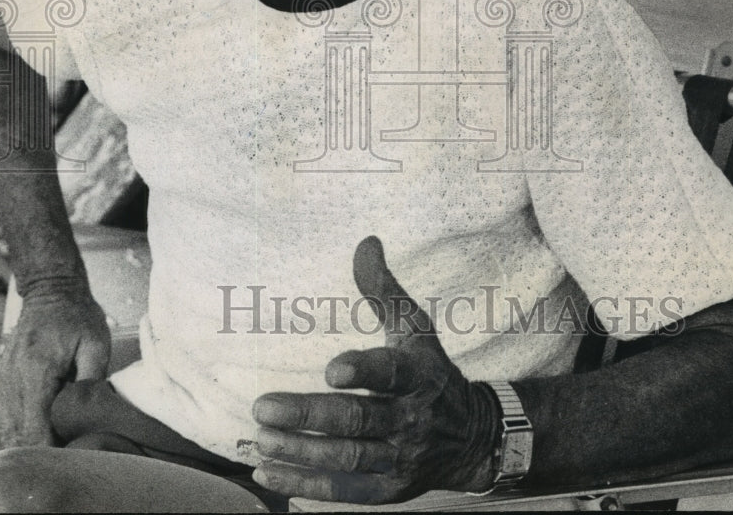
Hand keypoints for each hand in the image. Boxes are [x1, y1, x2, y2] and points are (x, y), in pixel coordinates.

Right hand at [0, 285, 110, 445]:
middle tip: (70, 444)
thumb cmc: (78, 315)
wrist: (52, 290)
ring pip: (9, 427)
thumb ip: (92, 382)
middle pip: (19, 433)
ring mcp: (3, 378)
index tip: (72, 451)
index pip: (35, 428)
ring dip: (31, 436)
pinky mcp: (1, 377)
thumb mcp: (96, 344)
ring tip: (59, 433)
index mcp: (37, 371)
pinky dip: (23, 423)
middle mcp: (13, 378)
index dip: (53, 447)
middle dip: (44, 446)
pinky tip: (44, 421)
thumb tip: (91, 415)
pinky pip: (7, 412)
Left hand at [252, 236, 500, 503]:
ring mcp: (400, 459)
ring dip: (301, 453)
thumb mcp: (414, 327)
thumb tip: (365, 242)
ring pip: (347, 459)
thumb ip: (383, 289)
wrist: (470, 436)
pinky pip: (345, 492)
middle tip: (263, 408)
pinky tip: (268, 474)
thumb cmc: (430, 370)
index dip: (363, 371)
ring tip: (261, 439)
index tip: (331, 369)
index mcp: (418, 375)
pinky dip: (305, 487)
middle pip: (358, 421)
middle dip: (309, 416)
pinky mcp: (388, 489)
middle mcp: (411, 419)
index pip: (391, 373)